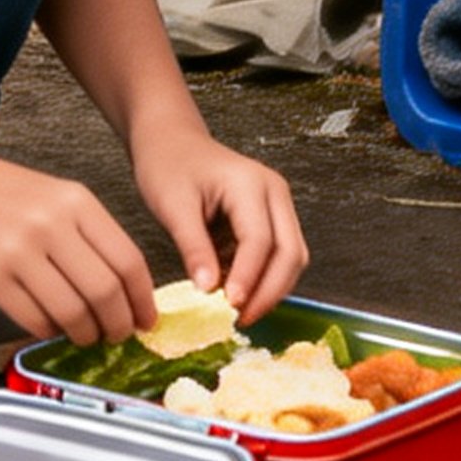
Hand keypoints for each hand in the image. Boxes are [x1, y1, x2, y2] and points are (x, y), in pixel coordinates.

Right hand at [0, 134, 159, 346]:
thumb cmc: (2, 192)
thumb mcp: (56, 197)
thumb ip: (89, 236)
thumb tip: (122, 291)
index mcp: (77, 202)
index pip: (128, 261)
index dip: (142, 300)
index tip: (146, 320)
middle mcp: (53, 226)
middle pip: (105, 293)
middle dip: (117, 325)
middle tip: (116, 336)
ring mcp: (20, 253)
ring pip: (72, 313)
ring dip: (84, 334)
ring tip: (84, 335)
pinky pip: (35, 320)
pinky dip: (49, 332)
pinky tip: (50, 326)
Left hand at [134, 127, 307, 324]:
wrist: (172, 141)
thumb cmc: (169, 165)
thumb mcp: (172, 205)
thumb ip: (193, 247)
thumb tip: (208, 290)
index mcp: (249, 183)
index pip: (260, 240)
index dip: (248, 277)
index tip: (230, 307)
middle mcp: (274, 192)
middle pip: (290, 252)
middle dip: (270, 291)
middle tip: (241, 319)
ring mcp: (277, 204)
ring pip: (292, 257)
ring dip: (271, 288)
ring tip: (238, 310)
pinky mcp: (272, 217)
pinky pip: (280, 255)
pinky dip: (264, 278)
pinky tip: (238, 292)